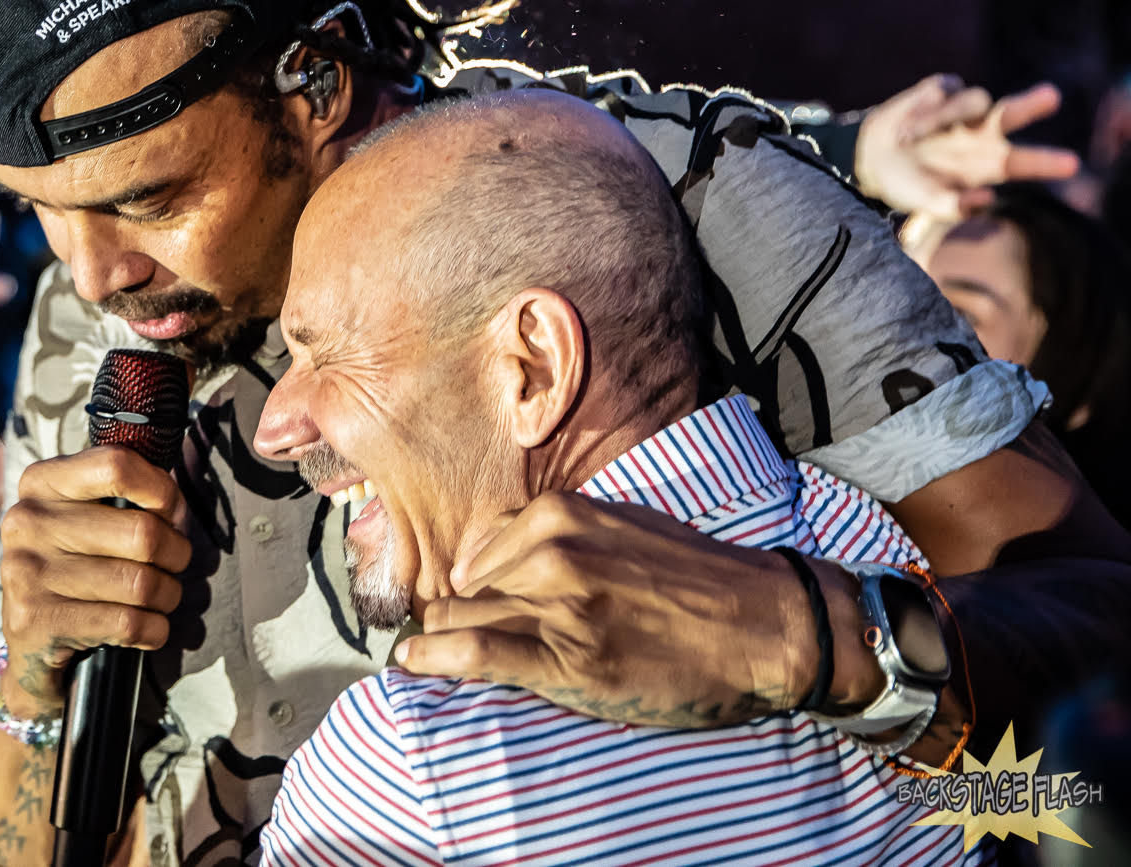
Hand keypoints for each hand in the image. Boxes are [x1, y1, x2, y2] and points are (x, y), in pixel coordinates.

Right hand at [0, 447, 190, 714]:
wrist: (30, 639)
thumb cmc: (74, 564)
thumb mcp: (82, 515)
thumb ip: (121, 492)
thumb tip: (174, 501)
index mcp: (40, 483)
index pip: (116, 466)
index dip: (161, 490)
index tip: (171, 512)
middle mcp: (27, 522)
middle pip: (142, 532)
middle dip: (177, 553)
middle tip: (175, 563)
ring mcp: (27, 573)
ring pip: (141, 583)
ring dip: (168, 595)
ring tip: (162, 597)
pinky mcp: (36, 621)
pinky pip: (128, 624)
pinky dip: (155, 629)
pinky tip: (149, 627)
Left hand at [393, 493, 807, 726]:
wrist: (767, 626)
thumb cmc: (695, 579)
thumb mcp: (619, 526)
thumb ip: (553, 534)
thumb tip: (489, 553)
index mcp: (560, 517)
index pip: (476, 550)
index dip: (464, 582)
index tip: (457, 600)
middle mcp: (551, 555)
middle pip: (463, 587)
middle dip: (451, 612)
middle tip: (448, 634)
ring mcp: (559, 608)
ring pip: (460, 618)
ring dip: (442, 638)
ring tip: (429, 654)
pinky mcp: (568, 661)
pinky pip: (475, 653)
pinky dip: (433, 659)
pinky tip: (413, 664)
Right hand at [854, 75, 1079, 218]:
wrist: (870, 159)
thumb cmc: (910, 186)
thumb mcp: (928, 203)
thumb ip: (953, 207)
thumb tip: (986, 198)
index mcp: (990, 164)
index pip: (1025, 160)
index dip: (1047, 162)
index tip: (1072, 165)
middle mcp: (983, 133)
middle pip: (1014, 113)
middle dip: (1032, 104)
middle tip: (1051, 98)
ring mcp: (963, 110)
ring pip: (974, 100)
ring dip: (946, 117)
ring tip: (910, 138)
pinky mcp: (941, 90)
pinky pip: (941, 93)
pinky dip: (923, 111)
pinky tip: (906, 127)